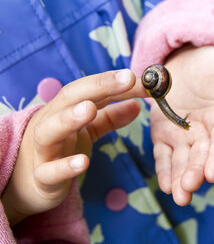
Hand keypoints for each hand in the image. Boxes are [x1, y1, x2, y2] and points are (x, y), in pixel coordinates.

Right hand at [2, 69, 146, 224]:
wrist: (30, 181)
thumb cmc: (60, 148)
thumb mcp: (87, 129)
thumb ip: (110, 117)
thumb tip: (137, 105)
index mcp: (65, 109)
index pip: (90, 89)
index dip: (114, 81)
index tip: (139, 77)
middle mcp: (51, 122)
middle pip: (70, 98)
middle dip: (99, 86)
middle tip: (127, 79)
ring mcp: (43, 149)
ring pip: (50, 130)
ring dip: (69, 118)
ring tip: (90, 109)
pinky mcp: (42, 176)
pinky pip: (50, 171)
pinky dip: (65, 166)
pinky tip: (83, 162)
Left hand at [150, 45, 213, 204]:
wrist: (186, 62)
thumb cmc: (212, 63)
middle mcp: (207, 132)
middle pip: (203, 156)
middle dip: (196, 172)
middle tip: (189, 188)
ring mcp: (185, 135)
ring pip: (183, 160)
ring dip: (180, 178)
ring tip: (178, 195)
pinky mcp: (165, 134)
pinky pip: (164, 154)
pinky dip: (164, 169)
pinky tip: (166, 184)